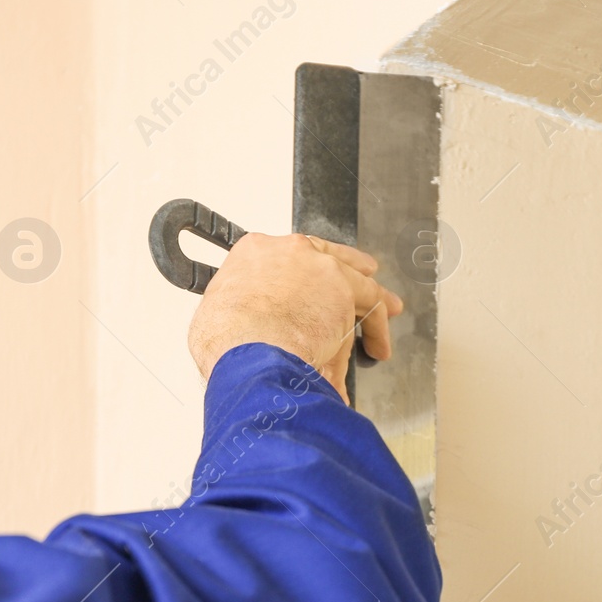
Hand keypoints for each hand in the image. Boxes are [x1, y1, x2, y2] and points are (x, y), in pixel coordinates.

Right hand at [187, 233, 403, 403]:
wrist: (248, 351)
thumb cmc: (228, 341)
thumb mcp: (216, 316)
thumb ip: (235, 311)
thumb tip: (238, 329)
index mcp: (254, 253)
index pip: (283, 256)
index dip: (299, 272)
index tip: (303, 283)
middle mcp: (289, 251)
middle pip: (325, 254)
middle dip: (344, 266)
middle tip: (361, 274)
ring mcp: (319, 266)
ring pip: (353, 275)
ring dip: (372, 295)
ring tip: (385, 309)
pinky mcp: (344, 288)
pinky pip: (370, 302)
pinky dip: (377, 325)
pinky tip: (379, 344)